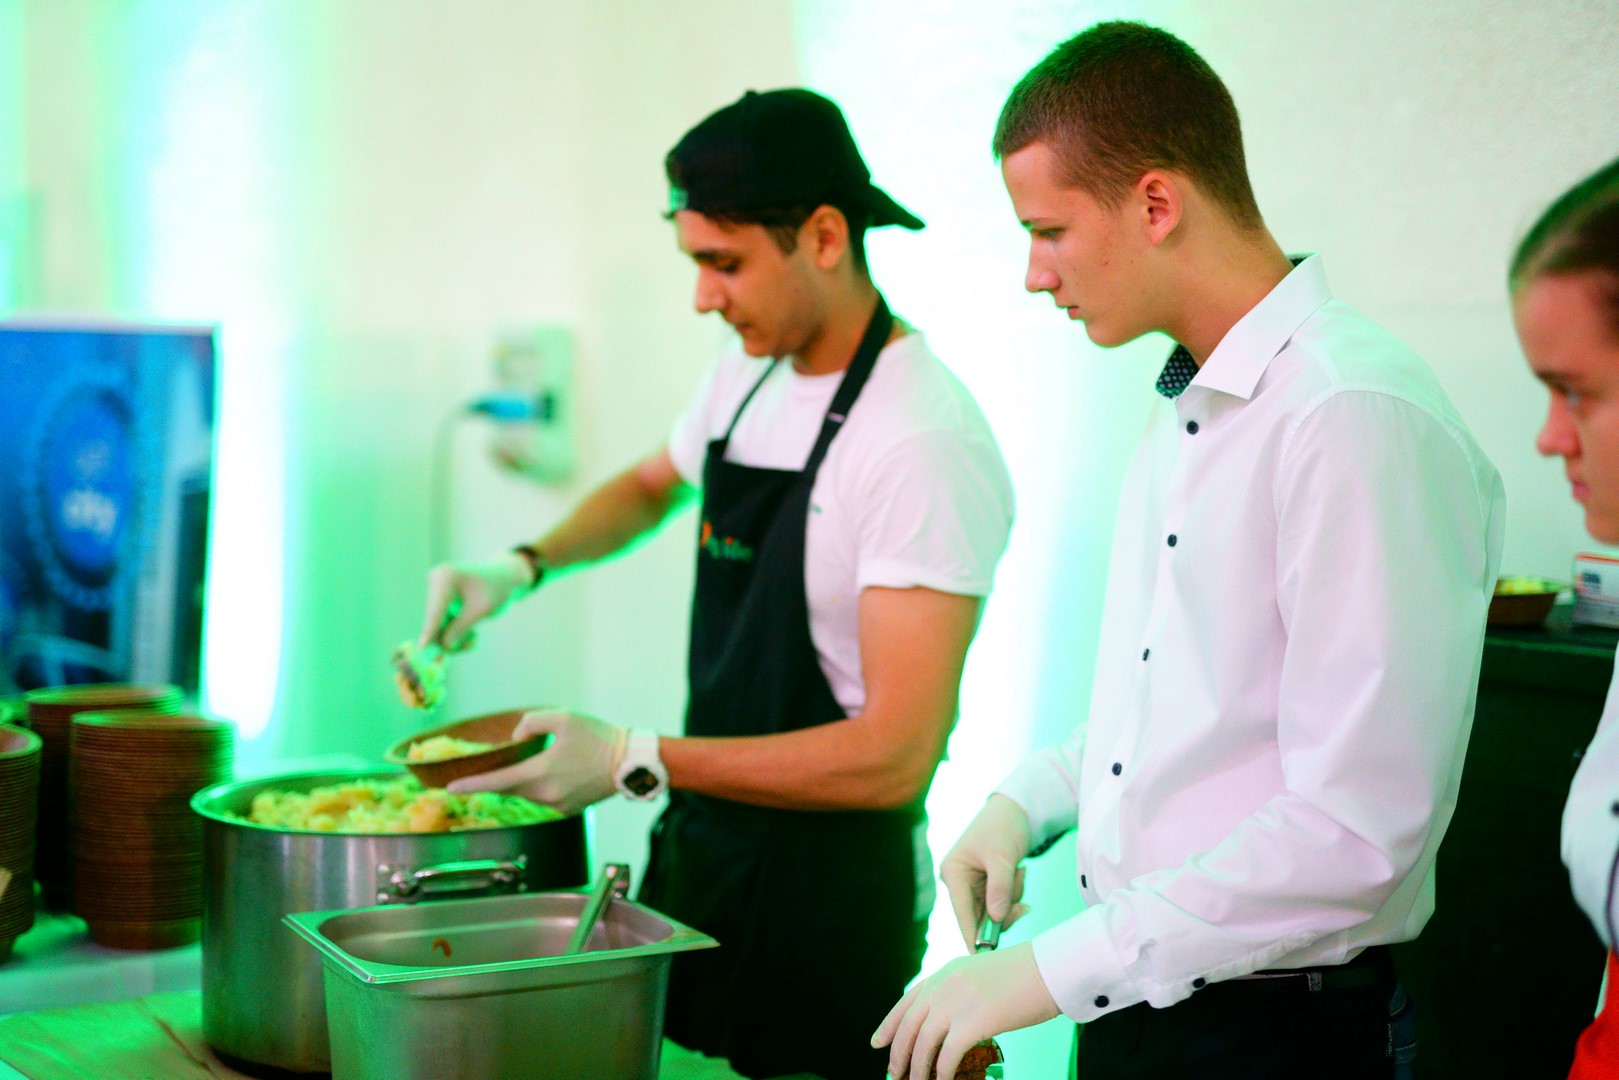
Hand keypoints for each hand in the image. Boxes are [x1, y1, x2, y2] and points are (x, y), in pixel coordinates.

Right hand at [418, 552, 534, 650]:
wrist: (502, 577)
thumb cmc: (496, 590)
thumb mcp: (481, 610)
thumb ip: (461, 628)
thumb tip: (444, 646)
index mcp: (445, 578)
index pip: (435, 610)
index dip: (429, 630)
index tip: (422, 648)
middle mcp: (435, 582)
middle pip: (434, 620)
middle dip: (449, 638)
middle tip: (468, 647)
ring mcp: (435, 590)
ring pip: (437, 624)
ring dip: (454, 637)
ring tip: (473, 640)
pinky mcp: (439, 600)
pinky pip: (442, 622)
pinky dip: (455, 632)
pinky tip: (470, 635)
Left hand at [447, 709, 625, 815]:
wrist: (629, 762)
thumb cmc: (598, 737)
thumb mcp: (563, 717)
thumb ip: (531, 722)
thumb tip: (516, 739)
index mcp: (542, 772)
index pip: (498, 782)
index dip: (472, 785)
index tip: (451, 789)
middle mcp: (546, 794)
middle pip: (509, 789)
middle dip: (494, 781)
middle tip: (478, 773)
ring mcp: (558, 805)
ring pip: (526, 794)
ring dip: (521, 781)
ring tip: (536, 762)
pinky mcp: (568, 810)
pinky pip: (543, 798)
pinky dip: (539, 786)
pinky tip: (555, 772)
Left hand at [872, 943, 1058, 1079]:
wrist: (1050, 968)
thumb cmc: (1025, 975)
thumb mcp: (981, 975)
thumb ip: (959, 993)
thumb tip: (948, 1025)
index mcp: (944, 973)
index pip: (906, 1001)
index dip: (889, 1025)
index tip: (877, 1042)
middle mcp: (944, 986)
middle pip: (909, 1025)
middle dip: (899, 1054)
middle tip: (894, 1074)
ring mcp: (957, 1002)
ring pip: (923, 1043)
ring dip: (917, 1069)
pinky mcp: (974, 1021)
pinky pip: (948, 1055)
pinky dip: (941, 1073)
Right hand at [941, 795, 1032, 951]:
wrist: (1015, 809)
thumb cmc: (1003, 826)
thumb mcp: (1002, 856)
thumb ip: (999, 888)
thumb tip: (996, 918)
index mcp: (953, 873)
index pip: (963, 913)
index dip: (974, 936)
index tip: (984, 959)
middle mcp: (958, 882)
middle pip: (979, 917)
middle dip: (1003, 911)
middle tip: (1023, 905)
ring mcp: (972, 885)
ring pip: (994, 912)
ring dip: (1012, 899)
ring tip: (1019, 873)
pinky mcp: (986, 886)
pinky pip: (1001, 902)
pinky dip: (1014, 893)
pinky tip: (1019, 873)